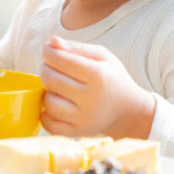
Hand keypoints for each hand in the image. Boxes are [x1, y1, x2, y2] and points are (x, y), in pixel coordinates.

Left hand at [39, 37, 154, 137]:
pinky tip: (55, 104)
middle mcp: (91, 98)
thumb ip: (77, 47)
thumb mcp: (102, 57)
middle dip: (45, 69)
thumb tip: (52, 42)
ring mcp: (83, 118)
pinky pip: (49, 124)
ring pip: (49, 102)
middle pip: (51, 79)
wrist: (128, 111)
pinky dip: (46, 113)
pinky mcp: (77, 132)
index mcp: (98, 75)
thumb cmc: (112, 79)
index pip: (61, 60)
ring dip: (47, 92)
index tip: (46, 49)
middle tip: (50, 67)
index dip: (48, 52)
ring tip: (56, 87)